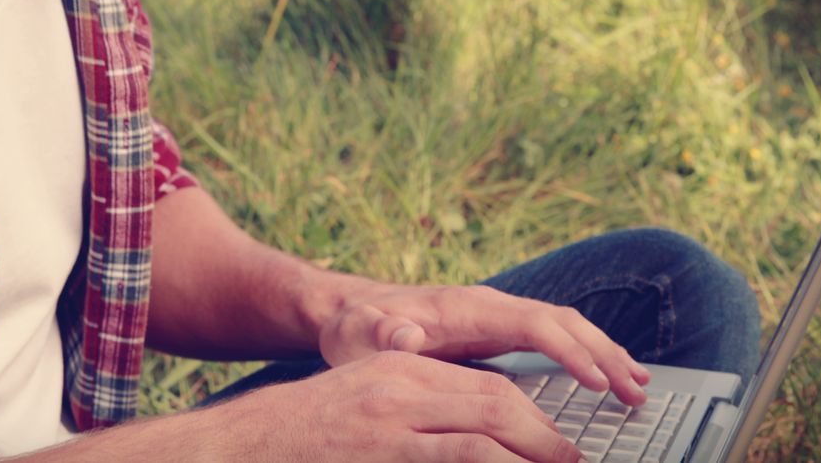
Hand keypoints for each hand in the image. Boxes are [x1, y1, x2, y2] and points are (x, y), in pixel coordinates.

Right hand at [207, 351, 583, 462]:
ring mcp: (393, 417)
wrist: (247, 441)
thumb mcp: (365, 402)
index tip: (555, 445)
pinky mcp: (386, 448)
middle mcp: (403, 382)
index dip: (531, 418)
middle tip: (574, 461)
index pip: (487, 387)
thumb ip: (416, 408)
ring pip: (487, 428)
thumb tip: (471, 434)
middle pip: (497, 402)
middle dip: (544, 436)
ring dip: (534, 452)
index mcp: (403, 367)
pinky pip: (460, 455)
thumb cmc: (309, 430)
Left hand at [318, 284, 650, 404]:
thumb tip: (408, 333)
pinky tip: (605, 377)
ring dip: (603, 352)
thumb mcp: (359, 335)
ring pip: (565, 327)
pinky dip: (585, 354)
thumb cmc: (357, 327)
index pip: (532, 323)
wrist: (351, 312)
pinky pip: (554, 337)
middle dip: (603, 353)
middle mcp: (489, 305)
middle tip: (637, 391)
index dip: (568, 351)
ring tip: (638, 386)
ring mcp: (496, 316)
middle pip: (562, 322)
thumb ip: (382, 333)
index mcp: (466, 307)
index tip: (598, 382)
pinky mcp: (498, 331)